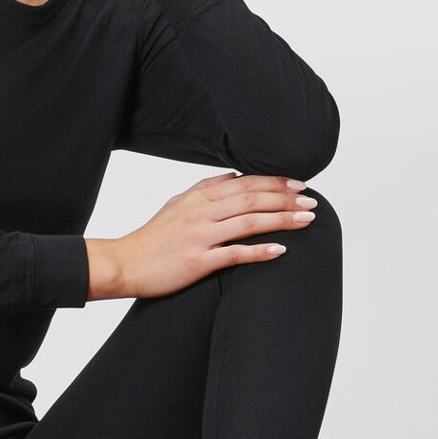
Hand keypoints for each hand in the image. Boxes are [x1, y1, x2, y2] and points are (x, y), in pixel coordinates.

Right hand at [87, 173, 316, 298]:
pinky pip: (234, 254)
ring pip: (248, 222)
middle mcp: (201, 212)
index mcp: (198, 196)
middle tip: (312, 201)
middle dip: (285, 198)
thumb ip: (205, 187)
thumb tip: (232, 175)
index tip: (299, 184)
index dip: (274, 182)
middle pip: (251, 199)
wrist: (125, 264)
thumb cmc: (152, 237)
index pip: (244, 183)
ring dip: (281, 220)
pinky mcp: (198, 261)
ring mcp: (200, 236)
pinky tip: (281, 250)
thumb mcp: (177, 204)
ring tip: (307, 220)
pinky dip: (259, 251)